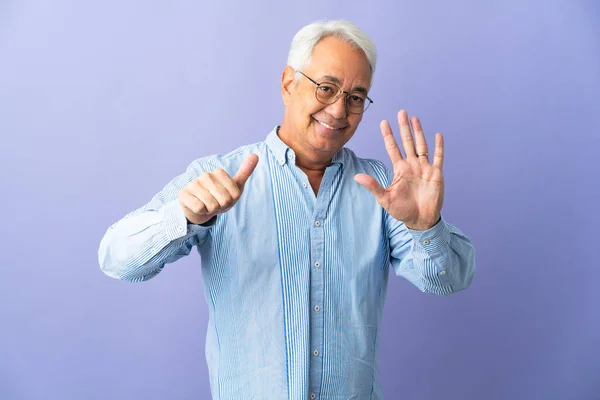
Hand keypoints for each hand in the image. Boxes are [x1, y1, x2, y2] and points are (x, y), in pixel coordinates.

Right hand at [178, 154, 258, 224]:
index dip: (231, 201)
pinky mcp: (183, 194)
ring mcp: (193, 184)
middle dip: (221, 206)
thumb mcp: (236, 186)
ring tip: (207, 205)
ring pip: (211, 205)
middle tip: (216, 203)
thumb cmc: (220, 197)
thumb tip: (255, 155)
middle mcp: (205, 175)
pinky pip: (199, 207)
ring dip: (210, 209)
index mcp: (219, 172)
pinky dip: (201, 211)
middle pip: (224, 200)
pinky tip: (198, 207)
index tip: (225, 198)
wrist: (200, 209)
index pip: (234, 194)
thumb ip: (245, 171)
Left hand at [354, 110, 443, 229]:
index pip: (392, 148)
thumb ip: (373, 186)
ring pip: (421, 145)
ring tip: (415, 118)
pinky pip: (438, 157)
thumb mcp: (385, 198)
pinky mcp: (436, 174)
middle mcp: (412, 165)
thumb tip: (356, 177)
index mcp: (399, 169)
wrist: (420, 219)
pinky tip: (438, 135)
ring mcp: (424, 168)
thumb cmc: (402, 210)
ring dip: (419, 132)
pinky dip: (439, 147)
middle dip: (404, 127)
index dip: (388, 135)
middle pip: (407, 142)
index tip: (383, 122)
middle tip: (401, 112)